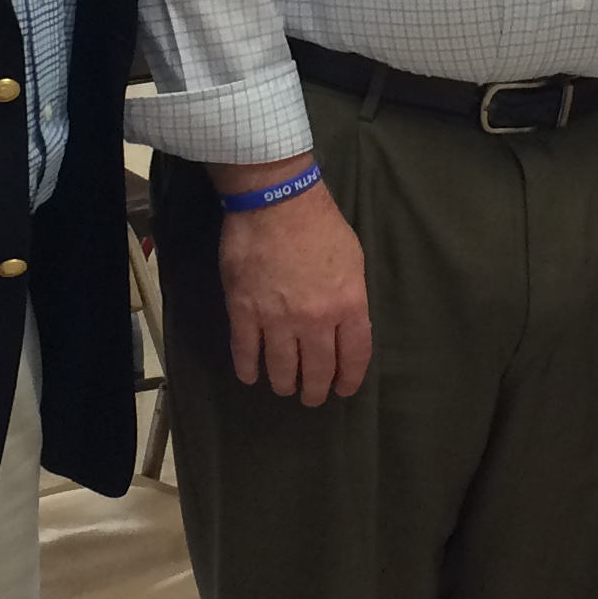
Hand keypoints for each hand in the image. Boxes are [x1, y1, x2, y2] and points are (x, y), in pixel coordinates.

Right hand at [214, 157, 370, 403]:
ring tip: (284, 387)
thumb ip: (351, 297)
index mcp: (348, 306)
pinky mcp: (244, 312)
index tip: (343, 389)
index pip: (353, 357)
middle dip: (315, 390)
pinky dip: (248, 369)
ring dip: (284, 384)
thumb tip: (345, 325)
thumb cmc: (320, 224)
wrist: (275, 202)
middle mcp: (315, 321)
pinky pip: (245, 352)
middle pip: (317, 370)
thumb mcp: (353, 260)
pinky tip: (251, 376)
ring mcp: (276, 320)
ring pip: (281, 368)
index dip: (348, 379)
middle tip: (311, 396)